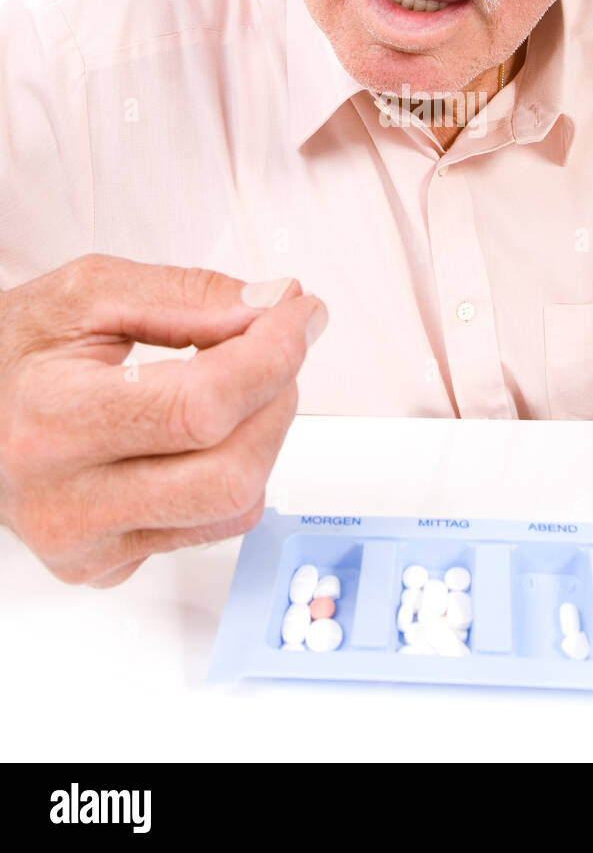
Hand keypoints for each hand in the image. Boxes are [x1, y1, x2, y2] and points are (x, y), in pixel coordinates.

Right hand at [0, 253, 326, 585]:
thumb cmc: (16, 352)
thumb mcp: (85, 293)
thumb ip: (186, 294)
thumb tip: (272, 306)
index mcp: (51, 417)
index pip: (200, 407)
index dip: (272, 355)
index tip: (298, 314)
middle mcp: (64, 499)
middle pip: (231, 470)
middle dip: (277, 395)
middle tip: (272, 345)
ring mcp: (86, 544)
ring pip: (235, 506)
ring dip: (263, 433)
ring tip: (235, 383)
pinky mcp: (106, 566)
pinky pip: (212, 528)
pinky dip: (232, 470)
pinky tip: (201, 434)